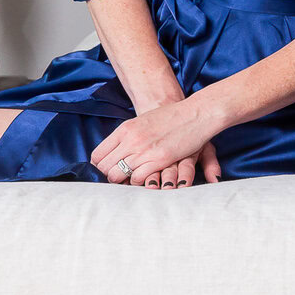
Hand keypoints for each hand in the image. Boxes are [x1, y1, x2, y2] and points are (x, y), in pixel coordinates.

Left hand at [92, 97, 220, 185]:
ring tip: (131, 178)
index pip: (98, 155)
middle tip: (120, 176)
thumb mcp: (143, 121)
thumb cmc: (172, 117)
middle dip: (109, 175)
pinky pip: (136, 178)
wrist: (197, 113)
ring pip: (117, 175)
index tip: (109, 168)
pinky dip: (137, 181)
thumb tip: (115, 151)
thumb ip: (127, 135)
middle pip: (104, 167)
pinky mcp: (158, 160)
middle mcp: (131, 140)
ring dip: (122, 180)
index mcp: (125, 129)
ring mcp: (143, 150)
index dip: (100, 165)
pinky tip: (145, 176)